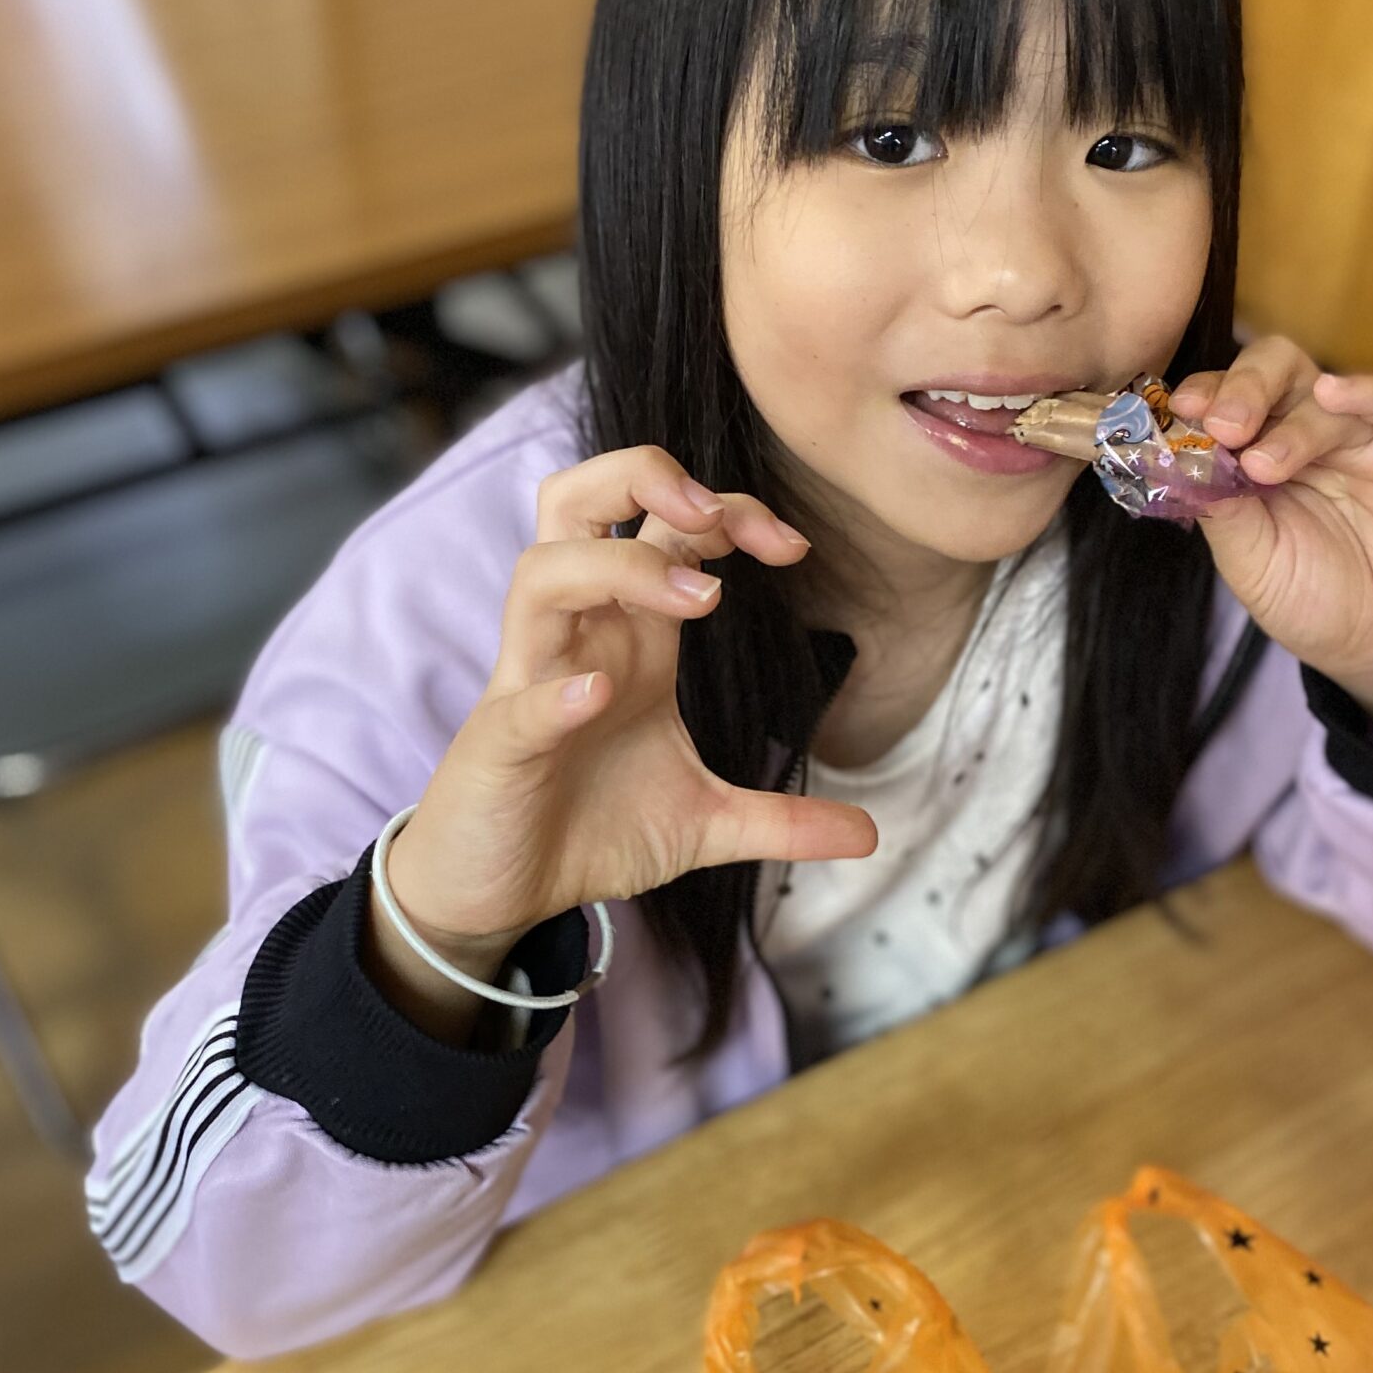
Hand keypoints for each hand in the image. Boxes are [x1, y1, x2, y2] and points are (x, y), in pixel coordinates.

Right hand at [369, 447, 875, 1037]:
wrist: (501, 894)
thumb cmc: (587, 830)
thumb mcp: (704, 825)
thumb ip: (782, 820)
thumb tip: (871, 834)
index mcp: (630, 637)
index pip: (667, 526)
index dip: (730, 510)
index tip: (794, 546)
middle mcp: (578, 638)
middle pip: (578, 501)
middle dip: (645, 478)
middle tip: (714, 515)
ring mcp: (531, 683)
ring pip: (544, 572)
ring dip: (620, 568)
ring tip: (701, 600)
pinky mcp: (501, 744)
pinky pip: (521, 697)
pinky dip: (558, 690)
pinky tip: (600, 696)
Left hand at [1170, 337, 1372, 756]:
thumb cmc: (1313, 601)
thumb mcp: (1250, 558)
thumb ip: (1217, 502)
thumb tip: (1174, 451)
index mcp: (1255, 451)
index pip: (1225, 399)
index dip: (1203, 396)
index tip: (1180, 410)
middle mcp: (1305, 431)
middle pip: (1272, 371)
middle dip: (1242, 389)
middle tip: (1224, 426)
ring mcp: (1360, 434)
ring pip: (1320, 389)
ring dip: (1288, 423)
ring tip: (1263, 467)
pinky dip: (1362, 390)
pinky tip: (1333, 393)